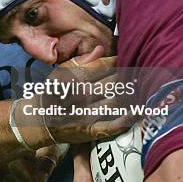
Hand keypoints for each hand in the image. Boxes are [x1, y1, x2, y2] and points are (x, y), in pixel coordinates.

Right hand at [12, 47, 131, 146]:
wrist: (37, 121)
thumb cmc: (52, 93)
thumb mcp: (61, 73)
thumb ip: (81, 61)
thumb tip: (101, 49)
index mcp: (70, 78)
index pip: (98, 67)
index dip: (115, 62)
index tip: (126, 57)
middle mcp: (77, 96)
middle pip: (110, 83)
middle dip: (128, 77)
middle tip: (141, 72)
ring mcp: (83, 115)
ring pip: (114, 102)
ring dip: (131, 95)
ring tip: (144, 87)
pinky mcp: (88, 132)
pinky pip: (111, 126)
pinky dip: (126, 119)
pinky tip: (139, 111)